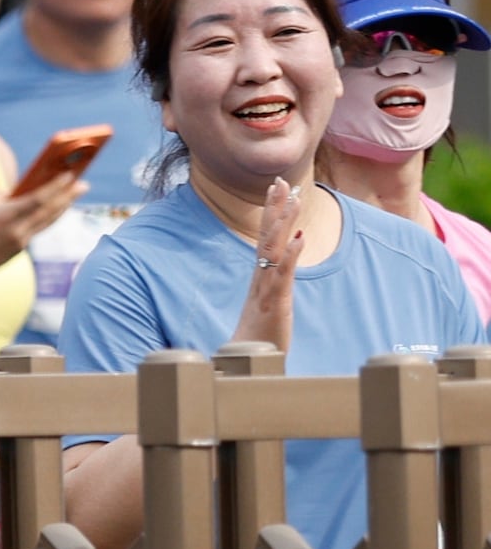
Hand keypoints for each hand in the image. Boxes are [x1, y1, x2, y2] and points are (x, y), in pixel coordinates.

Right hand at [0, 163, 87, 275]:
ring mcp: (21, 242)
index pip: (38, 199)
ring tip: (75, 194)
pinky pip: (39, 229)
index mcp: (5, 216)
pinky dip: (49, 216)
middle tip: (84, 184)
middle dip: (69, 196)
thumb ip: (1, 198)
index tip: (69, 175)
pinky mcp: (21, 249)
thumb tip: (19, 191)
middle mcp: (17, 230)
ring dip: (64, 206)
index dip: (56, 187)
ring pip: (49, 221)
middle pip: (50, 211)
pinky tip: (55, 208)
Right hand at [231, 175, 301, 352]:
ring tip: (292, 199)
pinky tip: (301, 239)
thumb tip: (279, 276)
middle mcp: (260, 279)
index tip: (276, 188)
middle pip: (266, 237)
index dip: (270, 213)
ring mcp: (266, 290)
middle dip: (274, 208)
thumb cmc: (257, 341)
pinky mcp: (275, 304)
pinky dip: (292, 255)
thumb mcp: (267, 310)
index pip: (264, 239)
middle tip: (280, 181)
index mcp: (259, 278)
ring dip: (283, 223)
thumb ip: (273, 291)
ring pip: (273, 250)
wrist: (246, 367)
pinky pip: (283, 275)